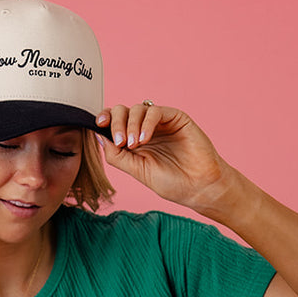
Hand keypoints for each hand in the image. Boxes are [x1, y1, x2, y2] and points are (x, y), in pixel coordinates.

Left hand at [95, 103, 239, 216]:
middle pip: (123, 112)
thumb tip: (98, 137)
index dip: (104, 120)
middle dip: (116, 122)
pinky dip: (146, 122)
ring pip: (137, 109)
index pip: (114, 124)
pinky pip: (155, 111)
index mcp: (134, 142)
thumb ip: (118, 156)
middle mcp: (145, 129)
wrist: (199, 187)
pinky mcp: (175, 117)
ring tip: (134, 144)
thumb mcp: (138, 171)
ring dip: (131, 124)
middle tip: (120, 142)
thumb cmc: (172, 183)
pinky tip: (144, 139)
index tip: (98, 125)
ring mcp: (160, 123)